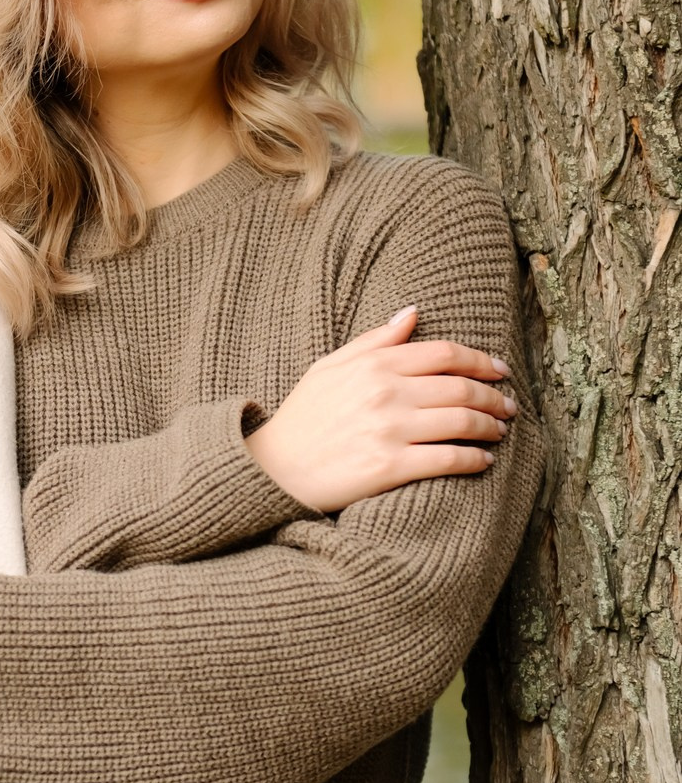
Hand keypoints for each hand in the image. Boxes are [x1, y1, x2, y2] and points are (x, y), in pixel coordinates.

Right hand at [244, 305, 517, 514]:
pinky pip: (448, 459)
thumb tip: (412, 313)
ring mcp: (389, 431)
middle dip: (494, 396)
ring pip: (462, 422)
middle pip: (461, 388)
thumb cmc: (303, 417)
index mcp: (374, 364)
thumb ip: (374, 341)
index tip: (500, 371)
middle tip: (508, 406)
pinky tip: (482, 461)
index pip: (444, 353)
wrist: (274, 469)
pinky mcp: (389, 467)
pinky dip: (474, 460)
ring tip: (499, 432)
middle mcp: (385, 393)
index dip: (481, 360)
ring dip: (490, 427)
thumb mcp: (330, 367)